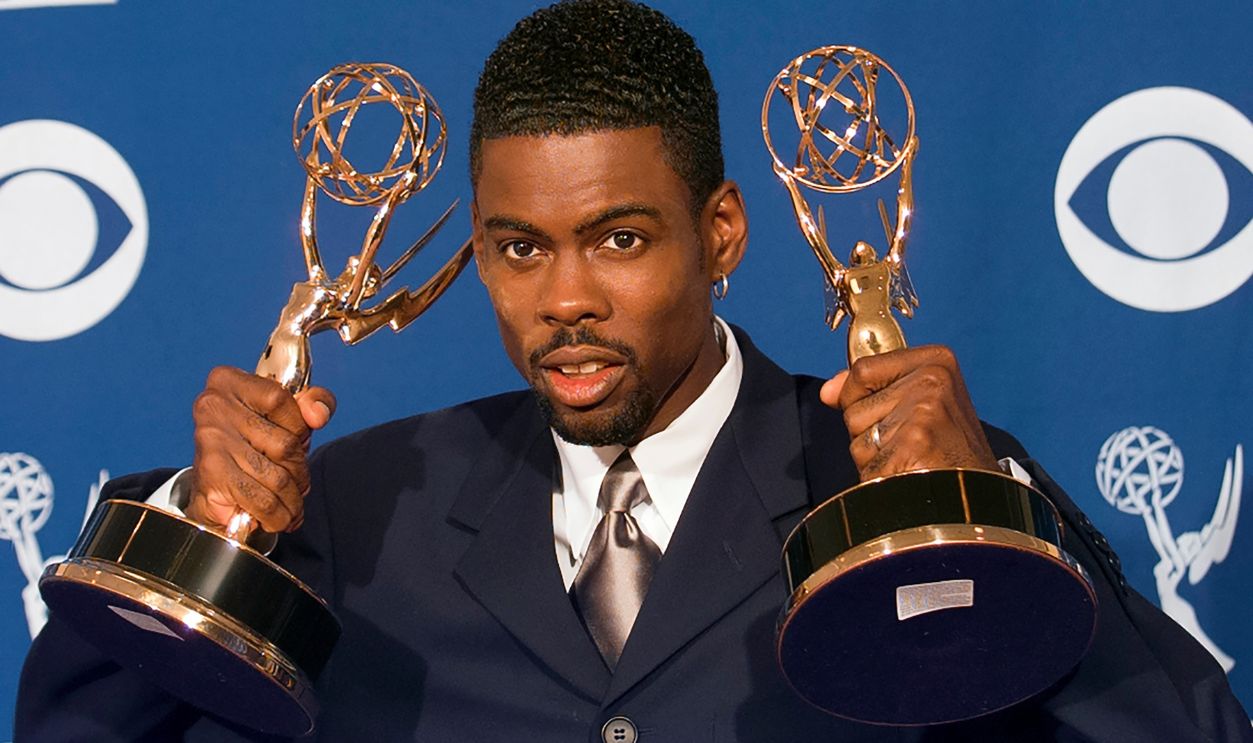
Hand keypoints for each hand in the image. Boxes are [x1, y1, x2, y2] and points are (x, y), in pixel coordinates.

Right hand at [184, 366, 335, 532]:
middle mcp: (213, 406)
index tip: (298, 442)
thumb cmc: (255, 446)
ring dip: (292, 499)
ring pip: (277, 476)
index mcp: (229, 381)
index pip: (281, 398)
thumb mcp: (288, 416)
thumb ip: (313, 402)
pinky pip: (262, 500)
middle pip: (284, 443)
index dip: (300, 426)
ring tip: (292, 506)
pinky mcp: (211, 476)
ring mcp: (210, 441)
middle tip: (298, 483)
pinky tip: (277, 517)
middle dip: (299, 471)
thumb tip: (318, 413)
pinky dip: (277, 515)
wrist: (214, 493)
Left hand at [820, 345, 997, 480]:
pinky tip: (909, 477)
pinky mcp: (915, 443)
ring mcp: (924, 411)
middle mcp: (933, 379)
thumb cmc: (949, 454)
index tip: (892, 414)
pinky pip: (866, 462)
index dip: (860, 397)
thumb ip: (870, 388)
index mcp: (936, 361)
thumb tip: (828, 390)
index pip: (861, 369)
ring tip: (911, 460)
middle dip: (868, 431)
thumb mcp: (918, 404)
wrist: (978, 500)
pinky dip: (878, 478)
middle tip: (909, 443)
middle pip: (854, 403)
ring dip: (873, 456)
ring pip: (856, 433)